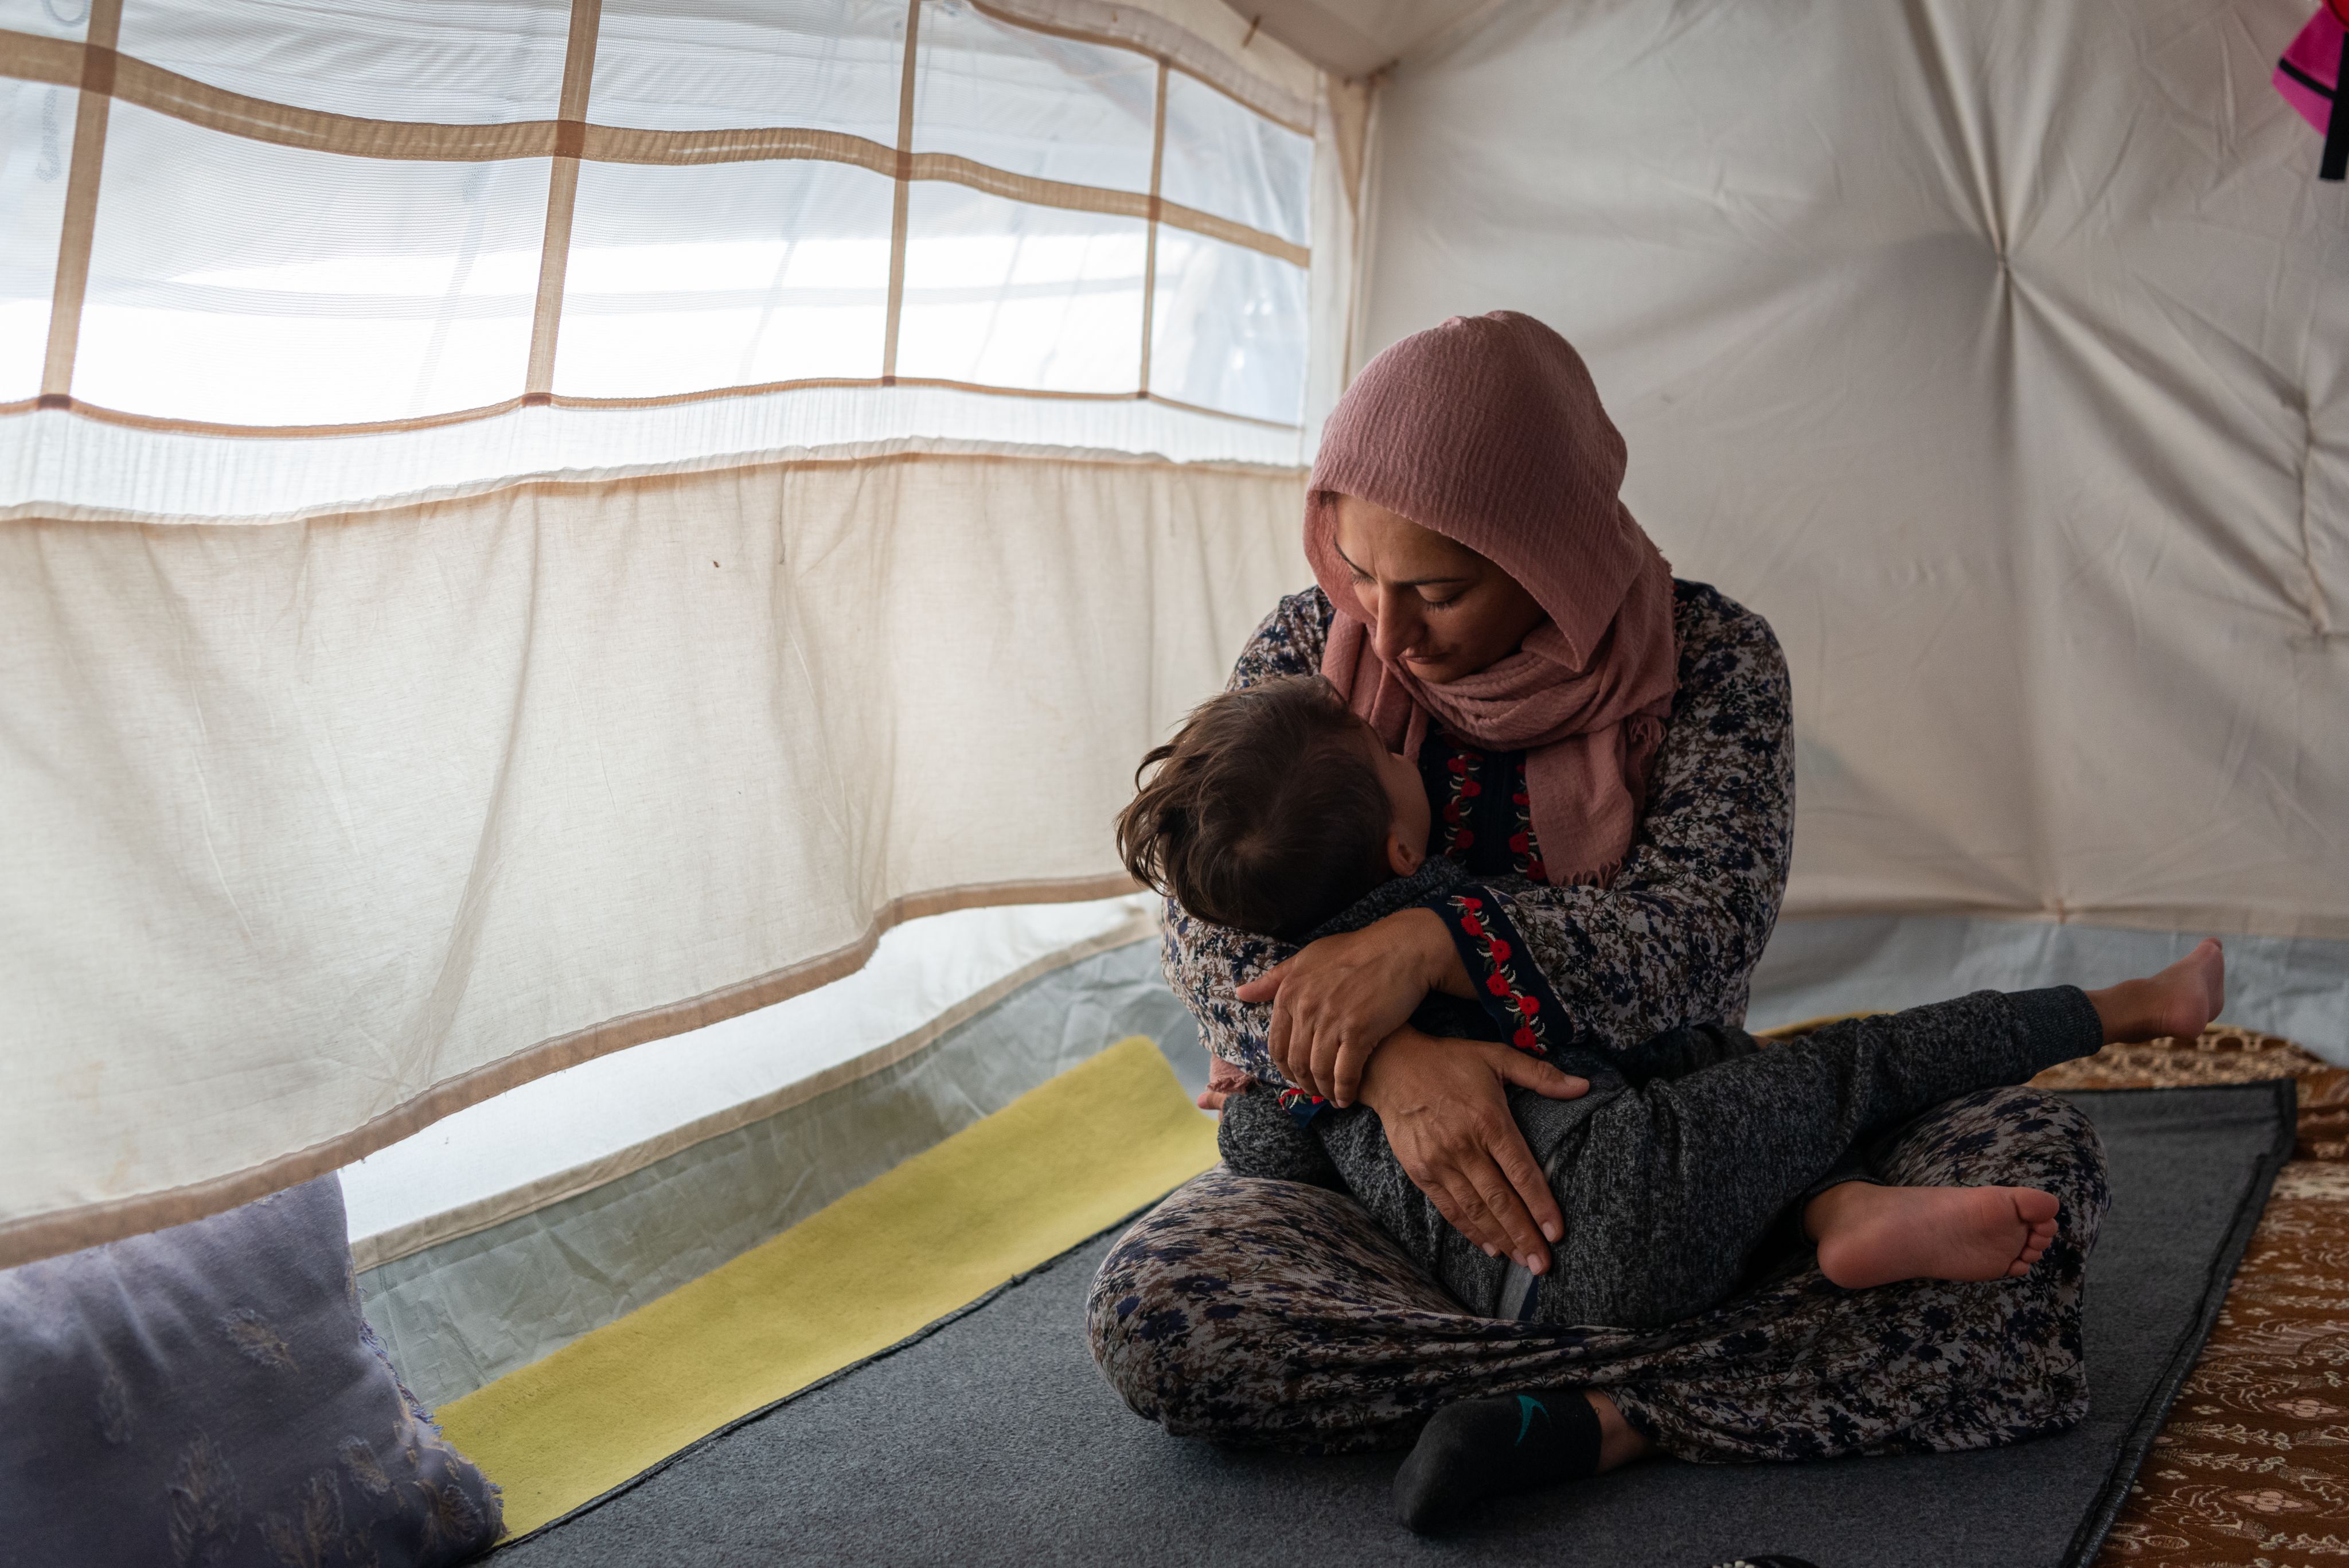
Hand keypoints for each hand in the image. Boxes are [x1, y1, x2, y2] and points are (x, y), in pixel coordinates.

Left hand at [1235, 908, 1470, 1104]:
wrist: (1400, 948)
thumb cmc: (1355, 951)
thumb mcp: (1307, 957)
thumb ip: (1274, 979)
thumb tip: (1241, 993)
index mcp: (1290, 992)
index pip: (1277, 1044)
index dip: (1284, 1067)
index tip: (1295, 1077)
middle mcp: (1306, 1007)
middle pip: (1297, 1062)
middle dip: (1304, 1083)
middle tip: (1315, 1092)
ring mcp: (1332, 1020)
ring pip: (1318, 1071)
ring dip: (1324, 1091)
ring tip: (1332, 1098)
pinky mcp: (1359, 1031)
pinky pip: (1345, 1072)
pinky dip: (1344, 1091)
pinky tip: (1348, 1098)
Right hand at [1354, 1027, 1587, 1272]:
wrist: (1390, 1066)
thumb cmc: (1449, 1061)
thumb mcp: (1496, 1057)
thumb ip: (1540, 1074)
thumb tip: (1584, 1085)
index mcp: (1488, 1120)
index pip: (1521, 1172)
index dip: (1540, 1205)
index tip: (1557, 1233)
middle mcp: (1464, 1146)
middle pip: (1500, 1200)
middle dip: (1524, 1235)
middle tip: (1544, 1265)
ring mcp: (1439, 1162)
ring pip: (1476, 1210)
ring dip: (1501, 1239)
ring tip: (1523, 1262)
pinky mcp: (1420, 1171)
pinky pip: (1450, 1208)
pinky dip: (1471, 1231)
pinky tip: (1490, 1247)